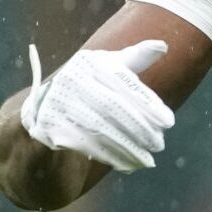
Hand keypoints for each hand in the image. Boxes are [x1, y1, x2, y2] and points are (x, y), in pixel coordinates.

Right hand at [20, 40, 174, 171]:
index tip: (169, 122)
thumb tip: (163, 46)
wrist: (43, 107)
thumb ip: (135, 58)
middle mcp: (70, 79)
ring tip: (148, 160)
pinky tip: (128, 165)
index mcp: (88, 62)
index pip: (122, 84)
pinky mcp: (50, 125)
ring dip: (127, 147)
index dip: (147, 104)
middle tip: (160, 144)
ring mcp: (57, 102)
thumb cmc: (87, 84)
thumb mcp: (107, 67)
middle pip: (111, 107)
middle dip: (139, 128)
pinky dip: (109, 155)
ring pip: (99, 128)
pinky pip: (84, 143)